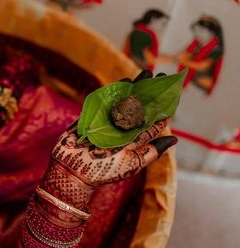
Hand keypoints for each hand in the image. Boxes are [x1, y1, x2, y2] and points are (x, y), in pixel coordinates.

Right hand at [40, 71, 177, 211]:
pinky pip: (105, 102)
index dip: (162, 108)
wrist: (73, 173)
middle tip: (160, 76)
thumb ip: (152, 151)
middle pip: (140, 108)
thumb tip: (175, 139)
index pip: (152, 122)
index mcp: (134, 141)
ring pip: (124, 102)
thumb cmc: (104, 173)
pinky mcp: (93, 118)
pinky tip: (125, 83)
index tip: (173, 93)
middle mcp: (123, 131)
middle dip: (150, 93)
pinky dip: (115, 91)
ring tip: (146, 74)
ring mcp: (107, 123)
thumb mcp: (132, 163)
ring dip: (135, 88)